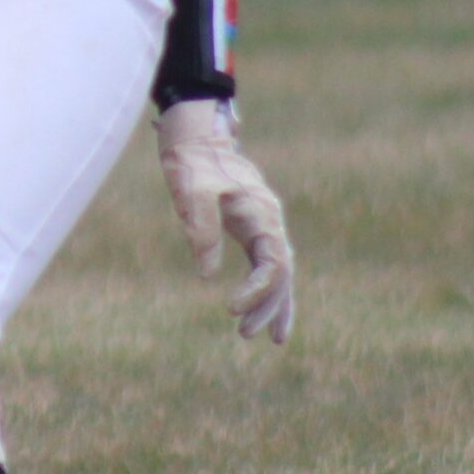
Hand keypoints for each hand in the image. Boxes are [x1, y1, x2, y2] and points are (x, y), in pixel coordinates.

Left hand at [156, 98, 294, 343]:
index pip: (274, 263)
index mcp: (262, 213)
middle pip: (282, 273)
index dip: (258, 290)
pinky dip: (267, 290)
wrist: (195, 137)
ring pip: (279, 272)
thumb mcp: (191, 190)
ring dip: (270, 304)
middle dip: (266, 305)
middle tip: (243, 333)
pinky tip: (258, 314)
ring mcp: (264, 225)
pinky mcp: (253, 229)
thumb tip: (206, 274)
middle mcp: (270, 221)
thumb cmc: (192, 161)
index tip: (231, 308)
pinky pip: (268, 265)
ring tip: (252, 336)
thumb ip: (201, 228)